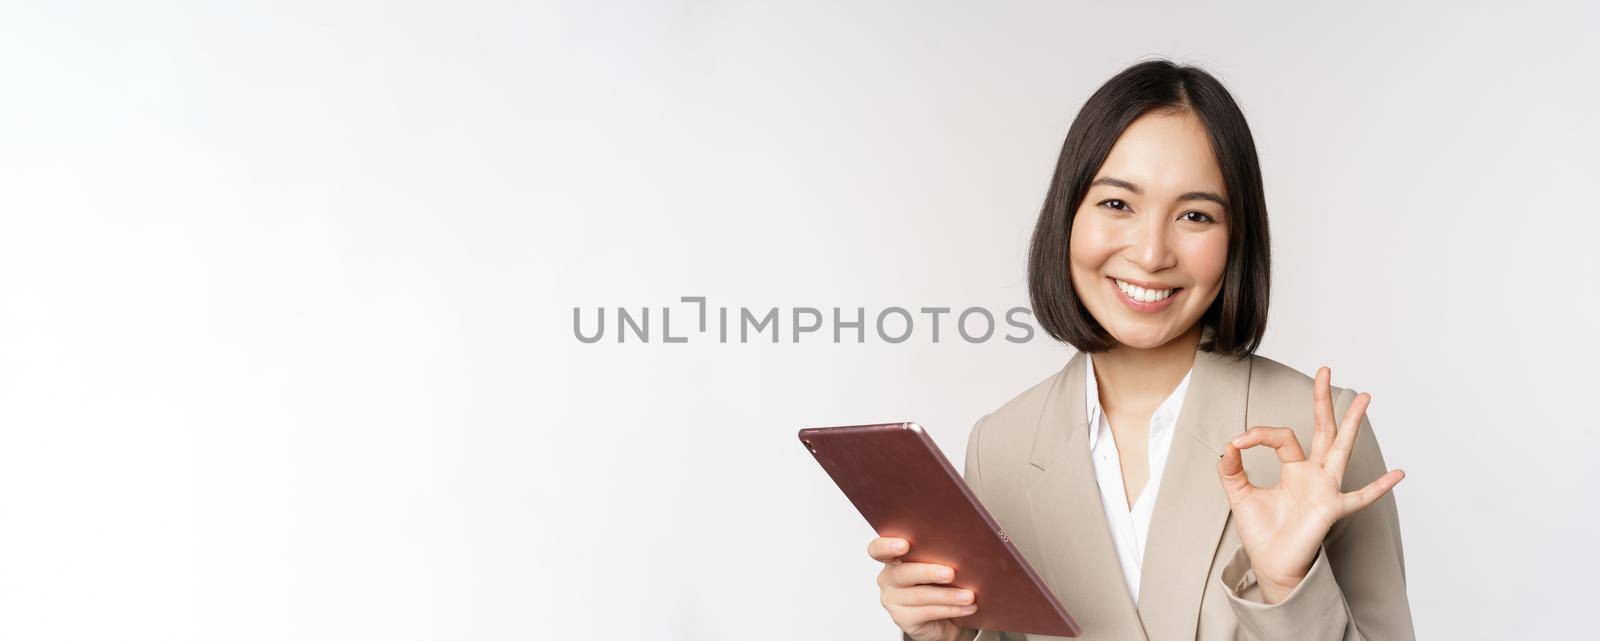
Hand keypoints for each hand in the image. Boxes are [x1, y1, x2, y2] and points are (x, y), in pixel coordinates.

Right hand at [868, 536, 979, 640]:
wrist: (943, 619)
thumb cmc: (940, 584)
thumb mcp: (937, 565)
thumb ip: (938, 555)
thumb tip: (960, 548)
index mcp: (892, 558)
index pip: (878, 549)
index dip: (887, 546)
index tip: (905, 545)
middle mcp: (887, 578)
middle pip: (903, 573)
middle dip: (928, 572)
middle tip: (950, 573)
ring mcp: (892, 600)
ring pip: (919, 595)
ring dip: (947, 595)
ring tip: (968, 596)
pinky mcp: (902, 618)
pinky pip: (927, 612)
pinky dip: (950, 609)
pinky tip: (967, 607)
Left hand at [1215, 366, 1405, 603]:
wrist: (1271, 564)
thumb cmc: (1262, 532)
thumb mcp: (1239, 494)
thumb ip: (1230, 469)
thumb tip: (1226, 445)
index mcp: (1294, 468)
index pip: (1282, 436)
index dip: (1258, 434)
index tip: (1238, 441)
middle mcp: (1314, 474)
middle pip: (1322, 430)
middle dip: (1322, 401)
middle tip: (1324, 370)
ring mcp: (1326, 489)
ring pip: (1341, 449)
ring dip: (1352, 424)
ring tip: (1365, 398)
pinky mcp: (1331, 509)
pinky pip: (1359, 497)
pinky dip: (1378, 487)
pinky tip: (1399, 474)